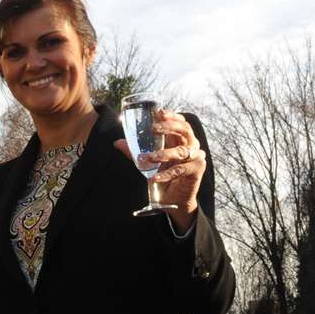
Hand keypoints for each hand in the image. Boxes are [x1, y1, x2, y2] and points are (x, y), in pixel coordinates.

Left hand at [116, 108, 206, 222]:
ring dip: (162, 154)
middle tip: (154, 128)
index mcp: (179, 140)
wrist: (172, 200)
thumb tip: (118, 142)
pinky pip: (180, 169)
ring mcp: (195, 157)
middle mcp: (190, 146)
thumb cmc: (162, 176)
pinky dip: (166, 174)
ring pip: (180, 151)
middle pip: (184, 130)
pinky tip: (154, 177)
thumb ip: (134, 152)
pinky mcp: (196, 170)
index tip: (159, 113)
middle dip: (169, 127)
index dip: (172, 116)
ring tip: (146, 158)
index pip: (180, 123)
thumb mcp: (147, 162)